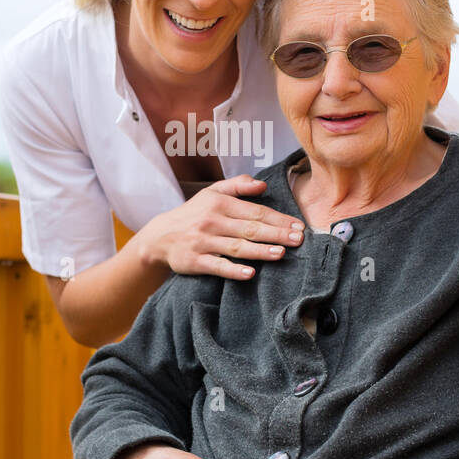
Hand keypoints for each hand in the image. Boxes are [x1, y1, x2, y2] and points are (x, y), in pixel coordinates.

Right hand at [133, 175, 304, 280]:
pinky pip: (217, 266)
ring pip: (236, 247)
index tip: (298, 226)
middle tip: (298, 240)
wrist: (159, 236)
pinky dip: (233, 270)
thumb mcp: (211, 192)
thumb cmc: (193, 214)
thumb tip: (262, 185)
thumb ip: (238, 185)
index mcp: (219, 203)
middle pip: (250, 229)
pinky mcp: (194, 261)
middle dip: (276, 234)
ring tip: (281, 253)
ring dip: (260, 251)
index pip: (255, 211)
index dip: (278, 219)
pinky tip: (250, 274)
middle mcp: (212, 221)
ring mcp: (203, 242)